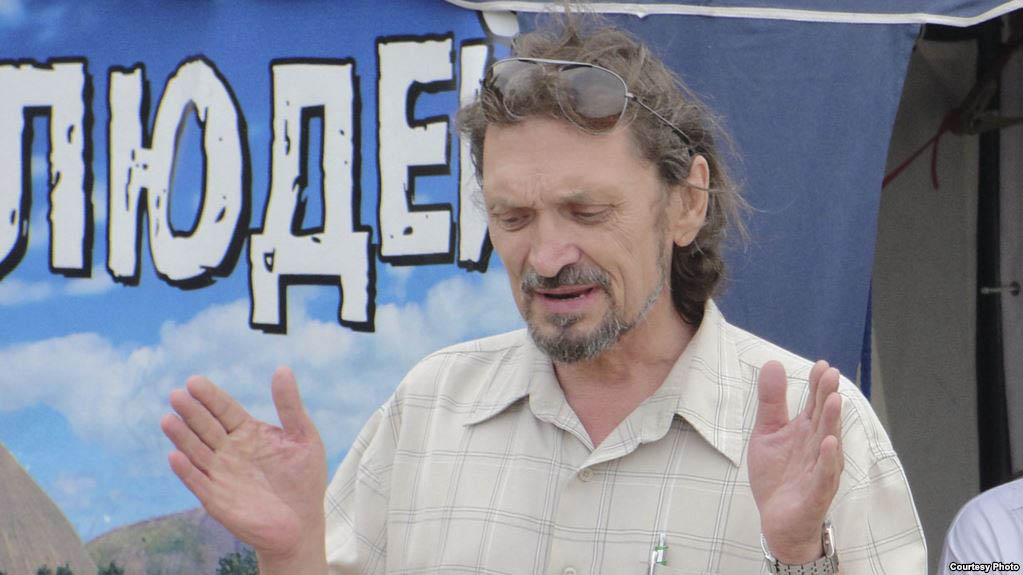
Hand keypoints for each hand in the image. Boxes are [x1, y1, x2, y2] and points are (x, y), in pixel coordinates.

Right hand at [161, 367, 327, 569]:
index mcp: (249, 432)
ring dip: (181, 436)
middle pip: (206, 426)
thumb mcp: (303, 437)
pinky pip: (197, 482)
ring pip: (196, 450)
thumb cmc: (304, 478)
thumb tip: (282, 369)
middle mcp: (230, 450)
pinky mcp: (216, 498)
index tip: (194, 381)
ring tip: (168, 419)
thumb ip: (289, 405)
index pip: (225, 409)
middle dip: (192, 411)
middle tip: (177, 394)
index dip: (211, 396)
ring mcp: (221, 473)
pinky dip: (186, 470)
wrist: (302, 522)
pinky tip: (176, 456)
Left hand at [747, 360, 842, 563]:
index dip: (818, 385)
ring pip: (828, 443)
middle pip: (824, 419)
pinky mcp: (816, 493)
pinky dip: (828, 460)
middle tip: (832, 374)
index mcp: (807, 432)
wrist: (777, 520)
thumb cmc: (777, 475)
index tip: (821, 364)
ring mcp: (820, 470)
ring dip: (832, 422)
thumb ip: (771, 401)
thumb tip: (773, 363)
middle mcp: (818, 448)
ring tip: (834, 400)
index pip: (815, 404)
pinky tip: (829, 443)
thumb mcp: (768, 433)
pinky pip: (824, 476)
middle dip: (828, 397)